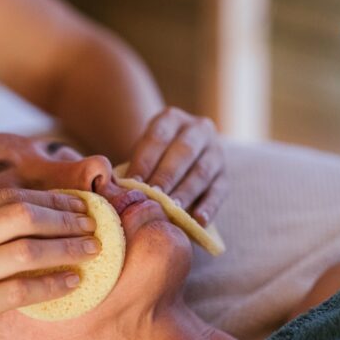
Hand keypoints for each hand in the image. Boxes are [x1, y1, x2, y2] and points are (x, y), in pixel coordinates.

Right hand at [0, 188, 98, 339]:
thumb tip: (29, 216)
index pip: (9, 197)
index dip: (50, 199)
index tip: (76, 204)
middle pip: (24, 216)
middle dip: (66, 219)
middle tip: (92, 225)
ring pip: (27, 251)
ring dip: (68, 249)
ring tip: (92, 251)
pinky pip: (20, 291)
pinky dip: (52, 284)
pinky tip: (72, 282)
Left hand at [125, 107, 226, 225]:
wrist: (179, 159)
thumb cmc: (152, 159)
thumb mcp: (143, 153)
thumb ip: (133, 166)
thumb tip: (114, 188)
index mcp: (172, 119)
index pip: (158, 138)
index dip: (145, 161)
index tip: (133, 183)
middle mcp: (198, 130)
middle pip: (183, 152)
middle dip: (167, 176)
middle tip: (153, 197)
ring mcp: (216, 152)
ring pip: (202, 172)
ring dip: (186, 192)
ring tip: (172, 210)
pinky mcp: (225, 176)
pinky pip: (219, 191)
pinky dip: (209, 207)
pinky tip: (198, 220)